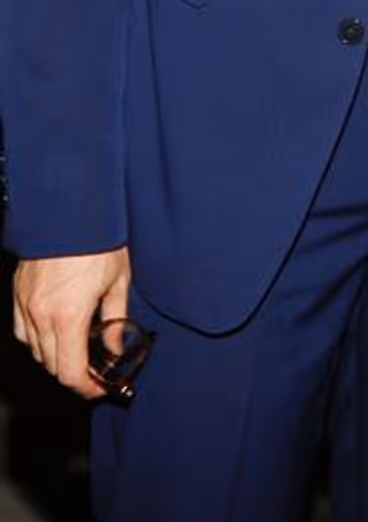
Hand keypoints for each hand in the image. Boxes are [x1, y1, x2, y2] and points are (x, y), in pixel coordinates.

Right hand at [13, 248, 131, 399]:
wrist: (71, 209)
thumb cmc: (99, 239)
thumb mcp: (118, 280)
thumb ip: (116, 320)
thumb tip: (116, 347)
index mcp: (69, 317)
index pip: (71, 372)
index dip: (86, 388)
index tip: (98, 388)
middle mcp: (42, 315)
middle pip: (52, 366)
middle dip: (73, 374)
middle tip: (92, 370)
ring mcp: (26, 305)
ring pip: (35, 351)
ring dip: (55, 357)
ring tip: (76, 348)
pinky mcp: (18, 294)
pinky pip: (22, 331)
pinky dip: (36, 339)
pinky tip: (54, 332)